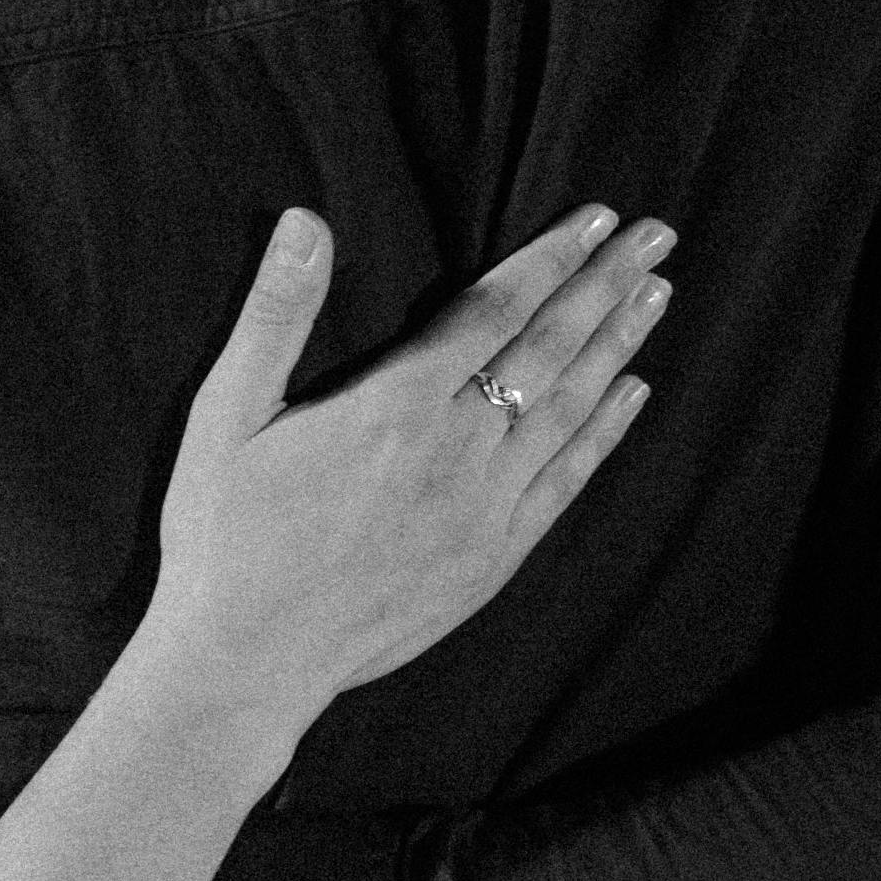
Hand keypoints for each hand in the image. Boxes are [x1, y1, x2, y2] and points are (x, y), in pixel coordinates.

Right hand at [141, 206, 671, 716]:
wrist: (247, 663)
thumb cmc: (224, 535)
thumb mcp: (227, 413)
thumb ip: (276, 312)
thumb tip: (304, 218)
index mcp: (392, 407)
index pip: (490, 310)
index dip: (547, 259)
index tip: (594, 218)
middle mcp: (453, 453)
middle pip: (546, 350)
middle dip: (603, 285)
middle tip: (655, 236)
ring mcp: (482, 509)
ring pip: (567, 409)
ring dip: (616, 346)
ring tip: (657, 293)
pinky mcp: (491, 558)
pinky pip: (563, 481)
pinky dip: (602, 433)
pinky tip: (631, 394)